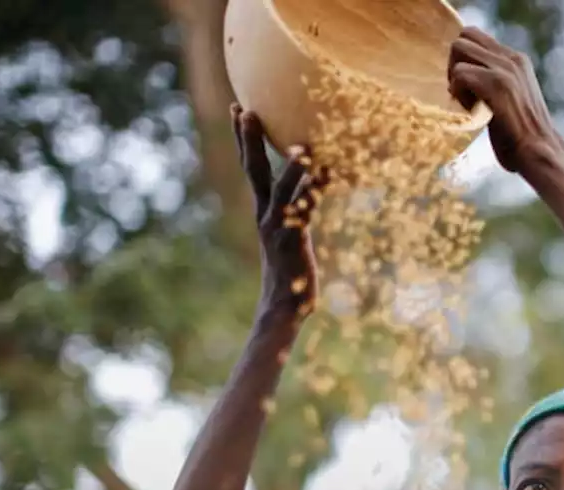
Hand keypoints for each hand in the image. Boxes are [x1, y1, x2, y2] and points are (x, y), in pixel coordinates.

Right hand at [231, 104, 322, 323]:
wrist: (282, 307)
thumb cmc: (290, 271)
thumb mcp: (291, 234)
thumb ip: (297, 209)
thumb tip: (315, 186)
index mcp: (264, 210)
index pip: (250, 167)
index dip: (244, 139)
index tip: (238, 108)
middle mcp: (266, 215)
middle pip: (255, 171)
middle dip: (250, 141)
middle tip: (247, 111)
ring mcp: (277, 228)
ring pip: (283, 192)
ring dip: (292, 170)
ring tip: (301, 148)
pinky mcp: (293, 243)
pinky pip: (303, 214)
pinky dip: (312, 195)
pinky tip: (325, 177)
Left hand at [448, 27, 563, 173]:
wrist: (541, 152)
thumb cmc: (522, 136)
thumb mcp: (512, 98)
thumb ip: (496, 81)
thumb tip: (466, 75)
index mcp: (517, 60)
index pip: (475, 36)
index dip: (463, 59)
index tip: (468, 86)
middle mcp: (512, 58)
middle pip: (464, 37)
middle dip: (454, 63)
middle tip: (462, 91)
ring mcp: (506, 70)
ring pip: (459, 49)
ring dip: (455, 76)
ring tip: (467, 101)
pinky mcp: (498, 85)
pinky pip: (460, 73)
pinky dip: (458, 92)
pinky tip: (471, 110)